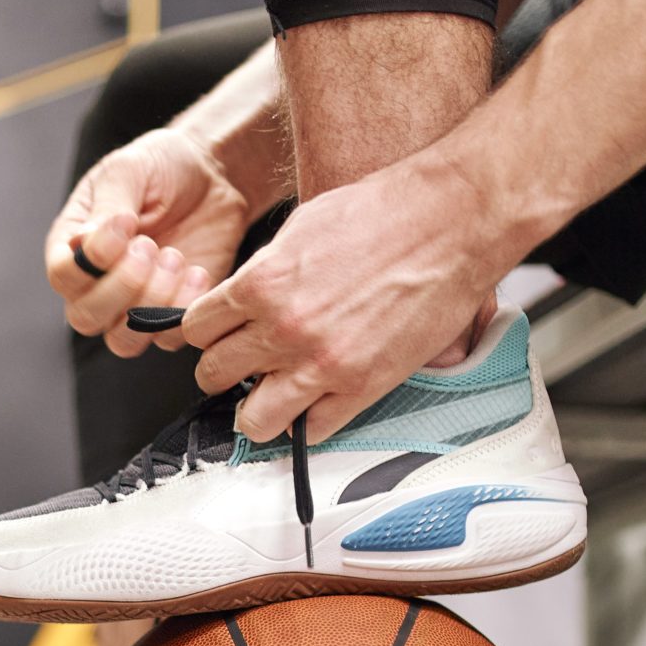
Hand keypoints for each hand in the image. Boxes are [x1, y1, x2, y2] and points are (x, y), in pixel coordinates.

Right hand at [44, 127, 256, 357]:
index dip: (91, 262)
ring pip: (123, 341)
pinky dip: (183, 311)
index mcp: (74, 247)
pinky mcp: (171, 315)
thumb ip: (106, 207)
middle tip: (151, 246)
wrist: (213, 175)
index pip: (63, 276)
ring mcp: (132, 305)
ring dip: (152, 304)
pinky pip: (167, 339)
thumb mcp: (129, 171)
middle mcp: (96, 284)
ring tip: (175, 257)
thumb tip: (81, 244)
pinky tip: (198, 272)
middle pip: (86, 318)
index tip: (127, 226)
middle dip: (122, 287)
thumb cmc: (161, 167)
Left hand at [182, 149, 515, 443]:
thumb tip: (243, 299)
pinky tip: (311, 404)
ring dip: (254, 409)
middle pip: (214, 375)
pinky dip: (304, 423)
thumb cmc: (385, 213)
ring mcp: (321, 364)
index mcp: (261, 284)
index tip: (218, 334)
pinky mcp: (360, 388)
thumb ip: (265, 271)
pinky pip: (309, 432)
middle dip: (223, 370)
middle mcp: (284, 329)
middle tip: (241, 364)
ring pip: (252, 420)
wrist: (450, 221)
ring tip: (268, 395)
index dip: (205, 332)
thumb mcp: (301, 227)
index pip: (196, 329)